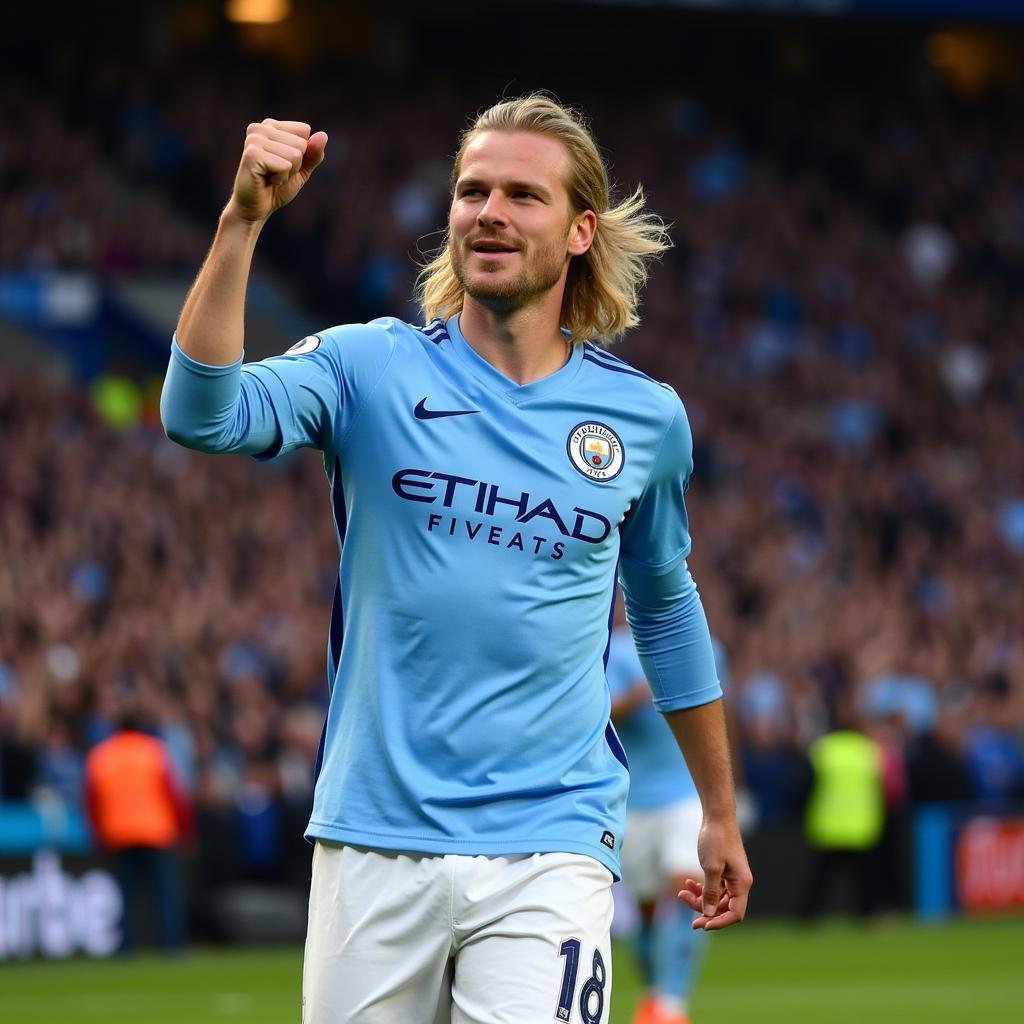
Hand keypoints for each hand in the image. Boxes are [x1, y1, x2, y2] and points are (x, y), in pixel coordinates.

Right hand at [228, 118, 327, 224]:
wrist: (257, 209)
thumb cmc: (277, 188)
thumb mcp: (301, 170)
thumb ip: (313, 153)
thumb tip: (323, 135)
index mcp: (270, 126)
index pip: (304, 131)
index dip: (301, 154)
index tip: (282, 163)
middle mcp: (259, 128)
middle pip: (301, 144)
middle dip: (294, 165)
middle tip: (275, 173)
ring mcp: (254, 140)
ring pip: (295, 155)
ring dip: (287, 173)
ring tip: (270, 177)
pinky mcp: (252, 154)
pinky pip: (285, 166)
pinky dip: (280, 179)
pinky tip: (265, 180)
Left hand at [678, 815, 751, 929]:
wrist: (716, 816)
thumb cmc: (716, 839)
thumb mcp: (711, 867)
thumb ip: (710, 892)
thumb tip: (708, 914)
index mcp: (741, 884)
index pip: (735, 914)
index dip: (719, 922)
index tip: (701, 925)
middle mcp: (739, 883)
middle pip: (723, 908)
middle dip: (704, 909)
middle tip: (684, 905)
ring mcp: (731, 877)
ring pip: (716, 898)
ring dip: (699, 898)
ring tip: (682, 893)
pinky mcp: (723, 871)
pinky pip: (713, 888)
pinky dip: (701, 888)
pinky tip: (688, 884)